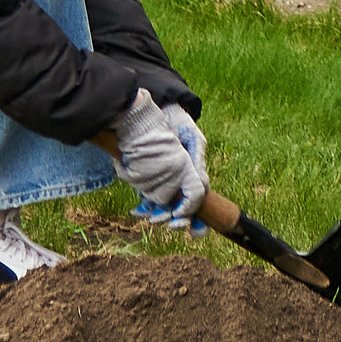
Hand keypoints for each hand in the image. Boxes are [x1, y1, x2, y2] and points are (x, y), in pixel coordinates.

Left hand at [107, 89, 205, 223]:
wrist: (150, 109)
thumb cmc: (177, 122)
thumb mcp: (192, 137)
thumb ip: (197, 159)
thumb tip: (203, 183)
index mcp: (193, 175)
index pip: (200, 204)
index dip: (200, 222)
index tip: (195, 232)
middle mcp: (178, 183)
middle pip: (180, 212)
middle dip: (176, 221)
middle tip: (170, 223)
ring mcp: (162, 183)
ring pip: (162, 209)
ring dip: (157, 216)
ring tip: (150, 216)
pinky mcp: (145, 180)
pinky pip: (145, 200)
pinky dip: (142, 207)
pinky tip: (136, 210)